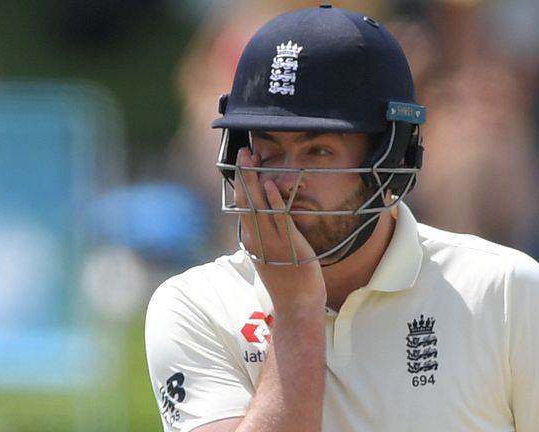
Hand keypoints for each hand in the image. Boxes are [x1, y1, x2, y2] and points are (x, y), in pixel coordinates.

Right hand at [234, 147, 325, 311]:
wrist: (297, 304)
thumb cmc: (287, 281)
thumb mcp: (270, 255)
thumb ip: (265, 236)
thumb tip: (266, 218)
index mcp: (251, 240)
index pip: (242, 205)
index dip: (241, 182)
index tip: (241, 162)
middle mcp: (257, 239)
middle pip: (246, 200)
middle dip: (244, 174)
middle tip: (242, 151)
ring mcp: (272, 242)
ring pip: (260, 205)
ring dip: (255, 180)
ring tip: (252, 159)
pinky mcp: (289, 245)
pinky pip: (280, 220)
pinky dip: (275, 201)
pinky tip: (273, 185)